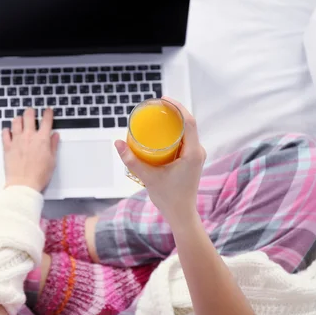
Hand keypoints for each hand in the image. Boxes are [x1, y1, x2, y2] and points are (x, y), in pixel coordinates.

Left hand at [2, 108, 59, 191]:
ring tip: (20, 120)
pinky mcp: (7, 147)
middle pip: (29, 116)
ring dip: (18, 119)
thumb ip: (53, 145)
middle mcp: (29, 136)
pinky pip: (4, 133)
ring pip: (16, 121)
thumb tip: (55, 136)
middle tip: (31, 112)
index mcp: (42, 139)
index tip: (48, 110)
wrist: (24, 185)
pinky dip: (7, 130)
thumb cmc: (39, 175)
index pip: (46, 120)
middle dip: (31, 111)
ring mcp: (16, 140)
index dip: (48, 113)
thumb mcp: (52, 160)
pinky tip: (9, 131)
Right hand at [114, 97, 205, 225]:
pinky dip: (174, 131)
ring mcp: (195, 155)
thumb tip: (117, 143)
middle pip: (188, 123)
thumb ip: (132, 160)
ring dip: (174, 121)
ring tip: (157, 115)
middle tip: (156, 106)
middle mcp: (197, 151)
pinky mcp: (191, 159)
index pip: (189, 122)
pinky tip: (162, 130)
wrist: (180, 214)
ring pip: (187, 131)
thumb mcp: (147, 176)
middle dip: (173, 112)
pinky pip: (185, 139)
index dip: (177, 107)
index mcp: (193, 152)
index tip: (163, 100)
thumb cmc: (168, 197)